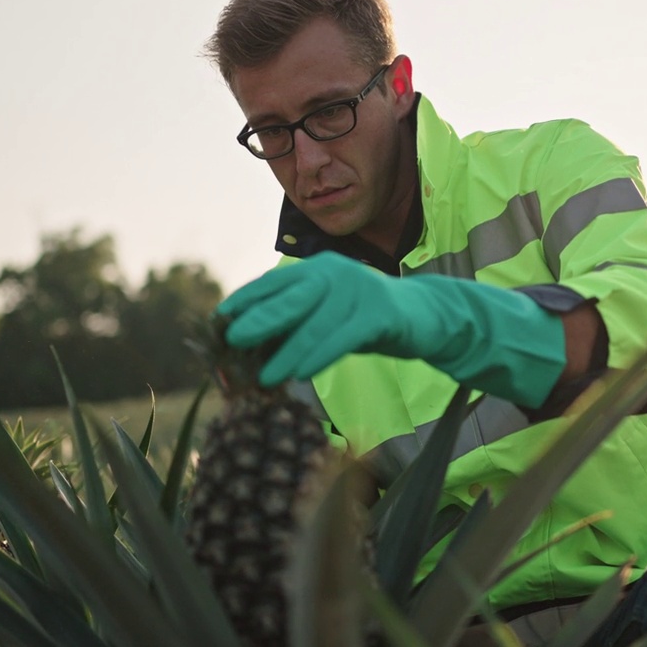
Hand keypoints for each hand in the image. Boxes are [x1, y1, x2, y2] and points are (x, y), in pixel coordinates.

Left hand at [216, 251, 566, 406]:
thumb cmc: (367, 320)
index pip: (274, 283)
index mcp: (318, 270)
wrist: (427, 316)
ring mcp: (358, 291)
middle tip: (232, 340)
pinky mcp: (379, 314)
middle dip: (259, 319)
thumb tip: (250, 343)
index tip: (220, 318)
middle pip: (290, 297)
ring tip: (265, 376)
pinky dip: (319, 355)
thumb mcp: (329, 315)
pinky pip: (342, 337)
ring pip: (315, 323)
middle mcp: (335, 273)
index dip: (246, 300)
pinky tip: (300, 373)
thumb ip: (297, 320)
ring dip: (287, 351)